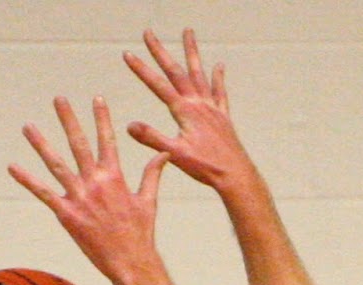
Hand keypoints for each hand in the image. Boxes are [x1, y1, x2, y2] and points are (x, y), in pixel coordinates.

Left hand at [9, 95, 167, 283]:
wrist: (130, 263)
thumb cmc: (140, 234)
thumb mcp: (149, 201)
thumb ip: (152, 174)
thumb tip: (163, 154)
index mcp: (115, 177)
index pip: (106, 140)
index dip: (101, 118)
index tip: (96, 98)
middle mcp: (95, 182)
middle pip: (78, 144)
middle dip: (68, 120)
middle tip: (59, 99)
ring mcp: (79, 197)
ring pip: (56, 164)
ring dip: (41, 144)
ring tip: (28, 126)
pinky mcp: (67, 214)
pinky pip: (43, 193)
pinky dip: (27, 179)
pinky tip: (13, 167)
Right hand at [124, 28, 248, 190]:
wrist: (235, 174)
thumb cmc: (206, 167)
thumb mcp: (175, 154)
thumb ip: (152, 138)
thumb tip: (130, 126)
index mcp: (185, 112)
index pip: (158, 86)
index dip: (142, 70)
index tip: (128, 54)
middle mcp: (199, 104)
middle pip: (177, 72)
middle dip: (160, 52)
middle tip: (148, 33)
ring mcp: (212, 108)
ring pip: (199, 74)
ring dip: (192, 52)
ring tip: (187, 32)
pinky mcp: (222, 117)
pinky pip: (219, 92)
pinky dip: (218, 78)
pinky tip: (218, 66)